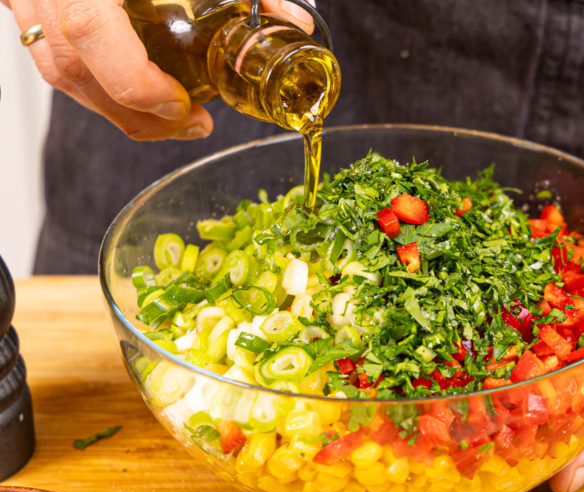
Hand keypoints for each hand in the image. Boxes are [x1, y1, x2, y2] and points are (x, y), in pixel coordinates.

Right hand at [3, 0, 312, 140]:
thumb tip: (292, 21)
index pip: (90, 29)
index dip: (136, 82)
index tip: (181, 103)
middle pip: (74, 69)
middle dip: (138, 113)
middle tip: (191, 123)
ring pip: (61, 72)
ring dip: (120, 105)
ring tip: (173, 116)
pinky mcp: (26, 1)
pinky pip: (55, 57)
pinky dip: (100, 83)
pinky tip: (141, 90)